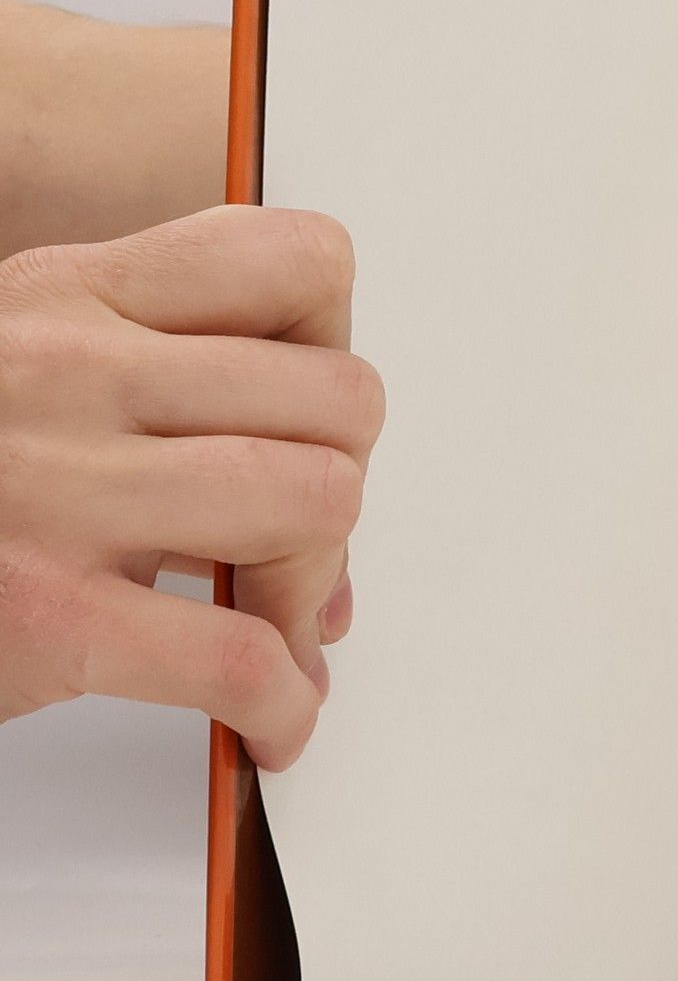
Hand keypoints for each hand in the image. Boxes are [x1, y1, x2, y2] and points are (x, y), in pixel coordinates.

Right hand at [0, 205, 382, 767]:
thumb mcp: (23, 368)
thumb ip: (164, 401)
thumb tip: (318, 540)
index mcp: (75, 295)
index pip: (302, 262)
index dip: (334, 345)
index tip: (299, 415)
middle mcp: (74, 371)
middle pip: (341, 399)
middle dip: (342, 482)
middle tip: (290, 542)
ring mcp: (56, 489)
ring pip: (317, 500)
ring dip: (316, 582)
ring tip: (272, 622)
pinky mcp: (45, 615)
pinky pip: (241, 654)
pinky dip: (281, 703)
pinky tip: (266, 718)